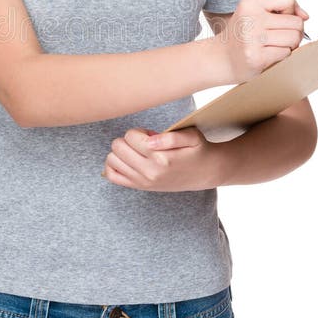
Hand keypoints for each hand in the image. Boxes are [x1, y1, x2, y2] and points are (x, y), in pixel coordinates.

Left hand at [102, 127, 218, 191]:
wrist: (205, 172)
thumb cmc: (197, 150)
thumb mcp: (192, 137)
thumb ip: (171, 137)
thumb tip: (149, 141)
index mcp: (161, 158)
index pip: (131, 136)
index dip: (140, 131)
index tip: (151, 135)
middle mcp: (149, 172)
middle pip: (118, 146)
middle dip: (129, 140)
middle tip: (145, 143)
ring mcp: (142, 181)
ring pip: (112, 159)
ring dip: (123, 151)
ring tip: (139, 151)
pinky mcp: (139, 186)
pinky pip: (112, 176)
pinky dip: (114, 165)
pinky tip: (128, 160)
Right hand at [214, 0, 308, 83]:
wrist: (221, 58)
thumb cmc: (242, 35)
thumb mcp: (256, 12)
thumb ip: (282, 9)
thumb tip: (305, 16)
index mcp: (250, 3)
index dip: (291, 10)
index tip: (281, 17)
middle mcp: (250, 19)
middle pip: (296, 22)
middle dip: (294, 31)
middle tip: (279, 36)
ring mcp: (253, 39)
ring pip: (294, 38)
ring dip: (289, 44)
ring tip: (274, 45)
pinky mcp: (256, 57)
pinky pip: (286, 53)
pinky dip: (282, 55)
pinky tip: (268, 54)